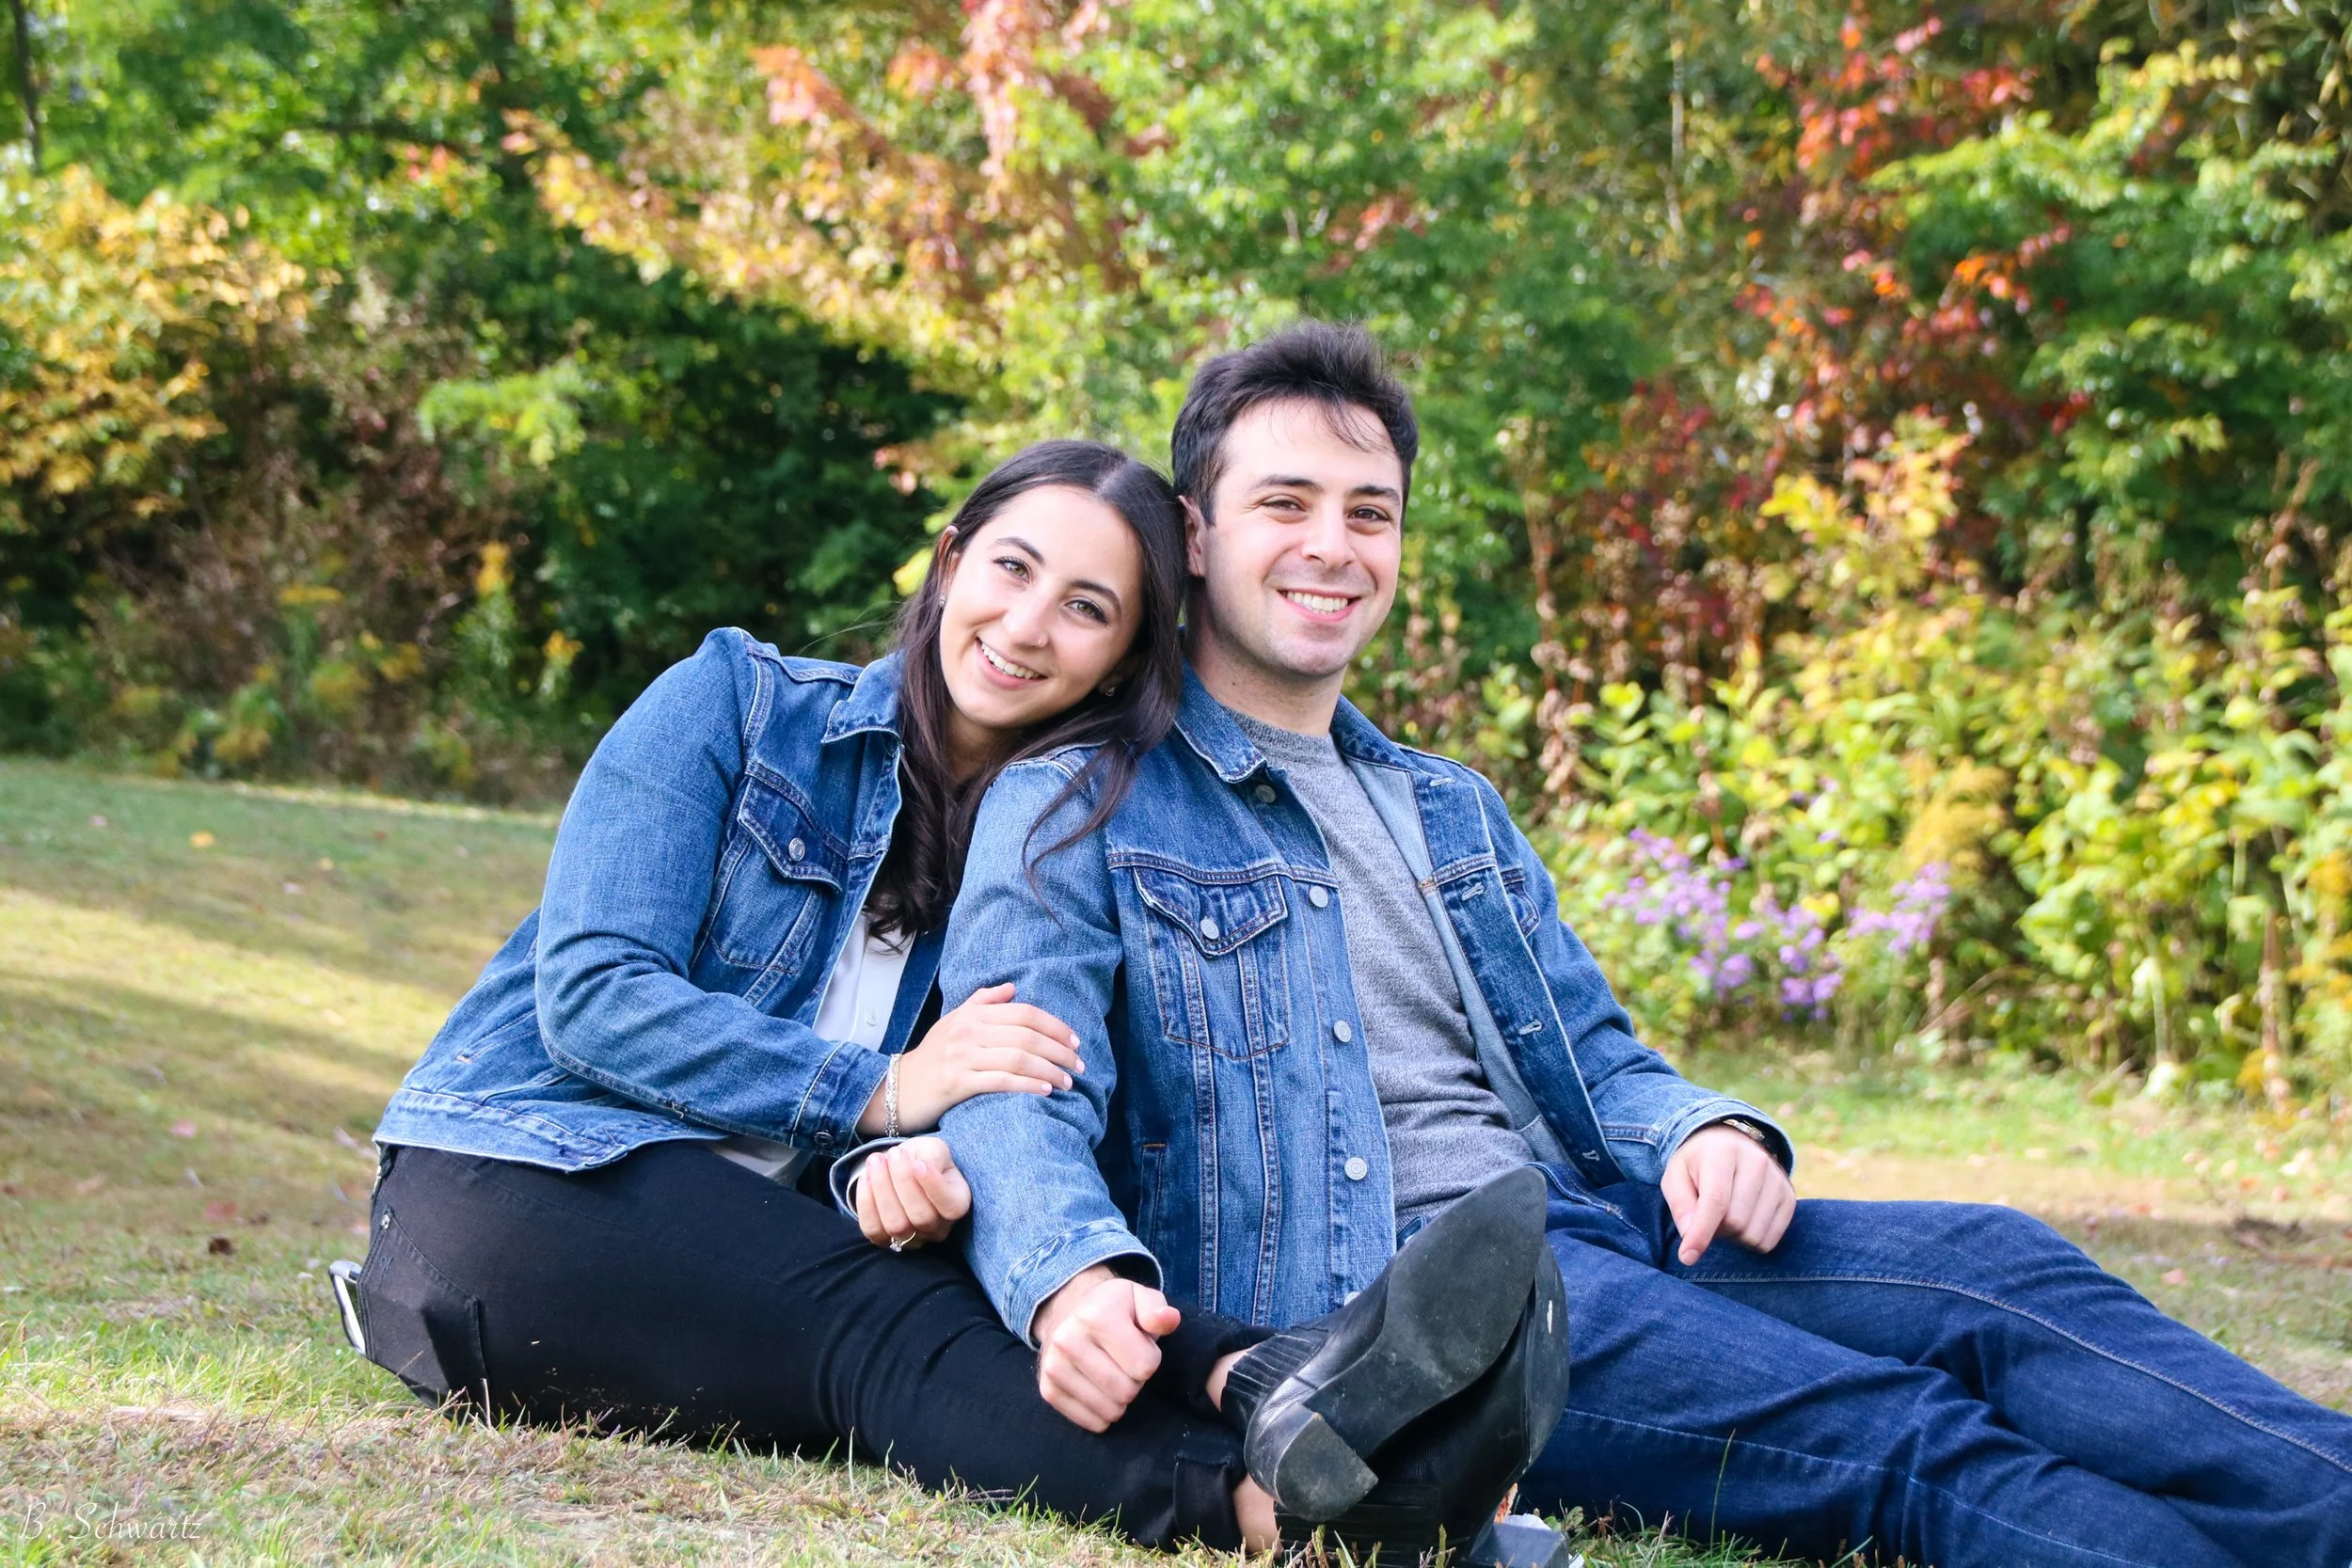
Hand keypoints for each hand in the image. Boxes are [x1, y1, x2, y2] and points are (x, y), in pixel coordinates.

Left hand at [855, 1136, 970, 1250]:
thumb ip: (934, 1156)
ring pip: (896, 1225)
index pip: (951, 1207)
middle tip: (894, 1153)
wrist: (903, 1166)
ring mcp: (913, 1239)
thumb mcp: (935, 1149)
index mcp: (958, 1204)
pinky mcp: (885, 1241)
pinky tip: (865, 1177)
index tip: (919, 1163)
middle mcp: (938, 1228)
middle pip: (921, 1216)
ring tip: (876, 1161)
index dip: (934, 1187)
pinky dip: (866, 1202)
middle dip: (903, 1181)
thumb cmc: (924, 1158)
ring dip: (882, 1189)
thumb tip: (921, 1167)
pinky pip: (872, 1229)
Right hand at [858, 983, 1083, 1134]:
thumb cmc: (933, 1055)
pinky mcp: (957, 1082)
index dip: (1056, 1026)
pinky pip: (1001, 1081)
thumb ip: (983, 1001)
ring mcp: (962, 1056)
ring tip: (1068, 1082)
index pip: (1025, 1013)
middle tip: (1079, 1065)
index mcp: (973, 1013)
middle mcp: (968, 1030)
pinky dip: (1027, 1085)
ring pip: (1018, 1059)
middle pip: (1027, 1035)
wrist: (899, 1088)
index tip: (1076, 1041)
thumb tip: (1012, 987)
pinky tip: (1045, 1090)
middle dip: (1059, 1051)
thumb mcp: (954, 1021)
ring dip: (1049, 1070)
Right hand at [1030, 1265, 1180, 1431]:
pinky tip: (1098, 1389)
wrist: (1068, 1311)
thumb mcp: (1139, 1297)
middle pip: (1127, 1391)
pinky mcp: (1048, 1390)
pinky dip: (1103, 1412)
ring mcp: (1054, 1367)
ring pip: (1110, 1411)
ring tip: (1112, 1373)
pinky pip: (1091, 1422)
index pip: (1145, 1366)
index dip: (1150, 1358)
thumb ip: (1157, 1310)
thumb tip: (1169, 1319)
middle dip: (1135, 1381)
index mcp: (1096, 1315)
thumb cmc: (1114, 1308)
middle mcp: (1068, 1340)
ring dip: (1120, 1399)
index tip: (1139, 1345)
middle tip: (1125, 1362)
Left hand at [1662, 1123, 1795, 1265]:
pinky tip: (1744, 1220)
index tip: (1687, 1257)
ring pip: (1754, 1234)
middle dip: (1716, 1230)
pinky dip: (1752, 1240)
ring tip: (1726, 1216)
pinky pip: (1770, 1240)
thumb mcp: (1676, 1177)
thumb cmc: (1697, 1166)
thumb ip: (1680, 1206)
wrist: (1729, 1144)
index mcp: (1722, 1153)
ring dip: (1734, 1237)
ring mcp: (1777, 1179)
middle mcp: (1756, 1162)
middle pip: (1735, 1222)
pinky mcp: (1789, 1196)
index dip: (1701, 1233)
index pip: (1716, 1201)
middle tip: (1708, 1216)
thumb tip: (1691, 1238)